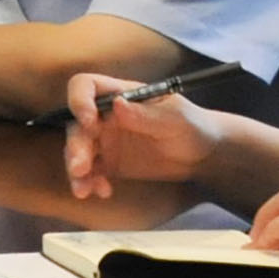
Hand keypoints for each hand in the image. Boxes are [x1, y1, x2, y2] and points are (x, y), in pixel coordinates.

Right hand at [59, 74, 232, 197]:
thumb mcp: (176, 118)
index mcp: (120, 95)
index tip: (89, 122)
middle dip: (76, 146)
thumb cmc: (192, 126)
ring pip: (78, 150)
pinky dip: (90, 182)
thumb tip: (118, 104)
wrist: (203, 155)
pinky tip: (103, 191)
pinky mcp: (109, 163)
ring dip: (76, 168)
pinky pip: (90, 172)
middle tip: (81, 168)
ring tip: (83, 190)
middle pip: (77, 124)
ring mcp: (105, 140)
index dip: (80, 100)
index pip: (86, 86)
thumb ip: (147, 114)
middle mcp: (105, 116)